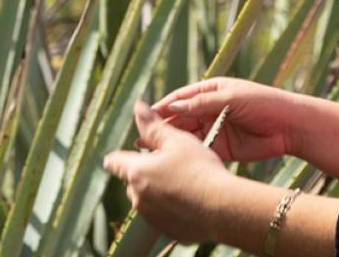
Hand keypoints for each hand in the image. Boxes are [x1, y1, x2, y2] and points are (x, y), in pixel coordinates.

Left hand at [102, 101, 234, 244]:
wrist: (224, 208)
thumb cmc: (201, 170)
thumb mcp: (177, 141)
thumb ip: (153, 126)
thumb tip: (138, 107)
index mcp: (136, 172)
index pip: (114, 162)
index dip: (120, 156)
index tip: (128, 154)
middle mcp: (138, 197)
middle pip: (132, 180)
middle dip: (145, 172)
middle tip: (170, 165)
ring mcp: (151, 216)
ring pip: (147, 198)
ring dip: (157, 191)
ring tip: (184, 183)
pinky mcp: (166, 230)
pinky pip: (162, 215)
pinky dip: (171, 208)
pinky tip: (190, 201)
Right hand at [151, 77, 312, 162]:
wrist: (291, 126)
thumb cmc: (263, 103)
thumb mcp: (231, 98)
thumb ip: (201, 104)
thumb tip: (172, 106)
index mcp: (210, 91)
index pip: (180, 98)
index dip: (163, 107)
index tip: (145, 116)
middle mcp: (210, 110)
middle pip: (180, 118)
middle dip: (162, 128)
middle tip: (142, 139)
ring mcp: (216, 129)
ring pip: (188, 136)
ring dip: (171, 143)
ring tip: (151, 152)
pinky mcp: (223, 148)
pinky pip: (201, 150)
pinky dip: (187, 155)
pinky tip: (174, 161)